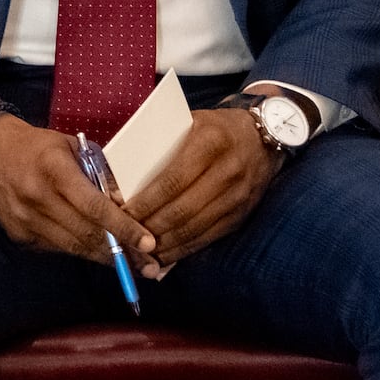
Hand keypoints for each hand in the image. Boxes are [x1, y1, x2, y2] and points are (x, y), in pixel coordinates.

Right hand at [0, 112, 158, 276]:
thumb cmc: (36, 146)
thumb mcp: (71, 147)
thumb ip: (97, 173)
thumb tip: (128, 203)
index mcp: (54, 169)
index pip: (95, 207)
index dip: (124, 228)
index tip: (149, 243)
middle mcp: (37, 196)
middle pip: (87, 233)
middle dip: (123, 251)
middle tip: (150, 264)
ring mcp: (24, 218)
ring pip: (73, 247)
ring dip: (104, 258)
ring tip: (131, 266)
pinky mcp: (17, 233)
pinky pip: (56, 247)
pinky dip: (79, 250)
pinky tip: (97, 252)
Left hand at [119, 110, 280, 270]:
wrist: (262, 138)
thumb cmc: (212, 129)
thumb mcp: (186, 124)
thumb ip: (157, 146)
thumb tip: (117, 179)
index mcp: (209, 142)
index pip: (171, 180)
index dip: (145, 201)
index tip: (120, 213)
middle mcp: (228, 170)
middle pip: (182, 209)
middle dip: (149, 226)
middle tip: (125, 234)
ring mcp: (238, 195)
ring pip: (194, 227)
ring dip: (164, 243)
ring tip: (138, 249)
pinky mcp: (242, 214)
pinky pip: (209, 237)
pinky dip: (183, 249)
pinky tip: (163, 254)